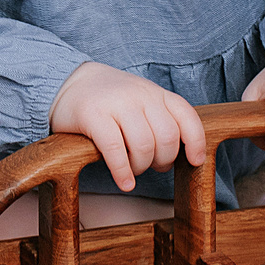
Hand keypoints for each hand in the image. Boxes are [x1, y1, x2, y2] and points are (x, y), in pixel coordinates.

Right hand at [48, 63, 207, 192]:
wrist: (68, 83)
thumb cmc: (109, 101)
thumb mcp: (140, 102)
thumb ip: (160, 120)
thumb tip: (180, 157)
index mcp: (155, 92)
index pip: (186, 116)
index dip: (195, 142)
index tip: (195, 161)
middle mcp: (139, 95)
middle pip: (166, 138)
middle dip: (163, 160)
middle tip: (151, 166)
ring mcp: (116, 103)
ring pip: (143, 146)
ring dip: (141, 168)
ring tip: (132, 170)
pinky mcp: (92, 115)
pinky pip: (115, 150)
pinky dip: (122, 172)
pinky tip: (123, 182)